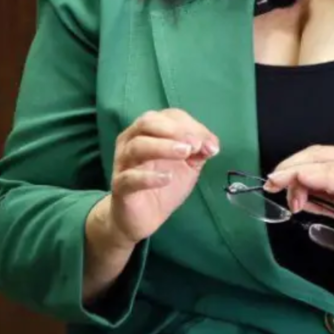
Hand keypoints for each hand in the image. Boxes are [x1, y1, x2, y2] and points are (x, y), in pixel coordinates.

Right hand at [104, 108, 219, 246]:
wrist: (142, 218)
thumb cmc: (163, 184)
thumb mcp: (187, 165)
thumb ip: (199, 151)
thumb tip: (212, 144)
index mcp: (148, 131)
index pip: (168, 116)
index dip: (190, 125)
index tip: (209, 142)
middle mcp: (131, 141)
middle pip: (147, 123)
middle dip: (175, 130)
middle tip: (195, 145)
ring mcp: (123, 163)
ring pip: (137, 146)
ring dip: (163, 147)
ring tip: (185, 153)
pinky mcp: (120, 187)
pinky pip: (130, 178)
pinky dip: (149, 177)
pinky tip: (167, 178)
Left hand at [264, 146, 333, 255]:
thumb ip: (325, 200)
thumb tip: (296, 197)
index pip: (316, 155)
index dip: (291, 164)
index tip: (272, 180)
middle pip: (316, 155)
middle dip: (288, 167)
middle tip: (269, 183)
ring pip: (326, 164)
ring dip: (298, 174)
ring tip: (281, 188)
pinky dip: (321, 178)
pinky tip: (306, 183)